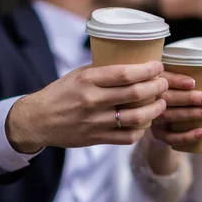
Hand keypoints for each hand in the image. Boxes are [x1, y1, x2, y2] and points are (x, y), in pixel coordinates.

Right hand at [7, 61, 167, 152]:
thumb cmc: (60, 93)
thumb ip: (102, 71)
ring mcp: (95, 122)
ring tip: (161, 103)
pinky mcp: (96, 138)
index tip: (158, 66)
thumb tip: (131, 63)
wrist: (38, 120)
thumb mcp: (77, 75)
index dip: (147, 70)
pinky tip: (145, 123)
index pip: (124, 73)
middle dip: (156, 87)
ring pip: (136, 117)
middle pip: (135, 94)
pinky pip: (127, 137)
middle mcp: (92, 100)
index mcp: (87, 80)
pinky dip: (140, 130)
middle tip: (163, 83)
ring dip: (155, 109)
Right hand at [151, 72, 201, 146]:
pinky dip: (186, 136)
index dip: (177, 80)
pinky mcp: (158, 133)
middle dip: (189, 98)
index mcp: (160, 83)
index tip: (193, 82)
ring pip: (169, 115)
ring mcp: (154, 117)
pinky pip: (170, 137)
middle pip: (168, 97)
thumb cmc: (182, 102)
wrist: (165, 124)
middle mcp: (153, 100)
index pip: (165, 79)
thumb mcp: (191, 94)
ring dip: (189, 114)